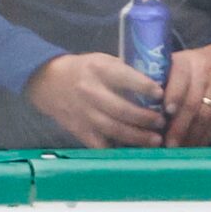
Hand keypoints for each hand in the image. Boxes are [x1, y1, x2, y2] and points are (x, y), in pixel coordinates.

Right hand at [23, 52, 165, 148]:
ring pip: (113, 129)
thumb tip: (156, 85)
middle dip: (144, 118)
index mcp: (99, 69)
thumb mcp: (103, 60)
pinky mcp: (78, 129)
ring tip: (155, 140)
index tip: (161, 94)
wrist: (48, 82)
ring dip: (136, 136)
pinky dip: (116, 149)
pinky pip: (99, 144)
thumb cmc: (84, 69)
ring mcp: (84, 114)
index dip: (145, 87)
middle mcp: (91, 92)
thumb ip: (126, 72)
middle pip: (121, 109)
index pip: (125, 78)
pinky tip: (132, 151)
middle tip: (162, 122)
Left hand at [161, 44, 210, 148]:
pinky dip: (206, 135)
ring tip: (179, 150)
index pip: (180, 79)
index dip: (174, 96)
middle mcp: (206, 70)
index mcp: (186, 62)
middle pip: (192, 103)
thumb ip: (158, 83)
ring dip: (192, 136)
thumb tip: (135, 110)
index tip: (165, 114)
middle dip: (179, 127)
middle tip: (168, 145)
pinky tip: (196, 146)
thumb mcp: (175, 66)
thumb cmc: (191, 69)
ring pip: (206, 114)